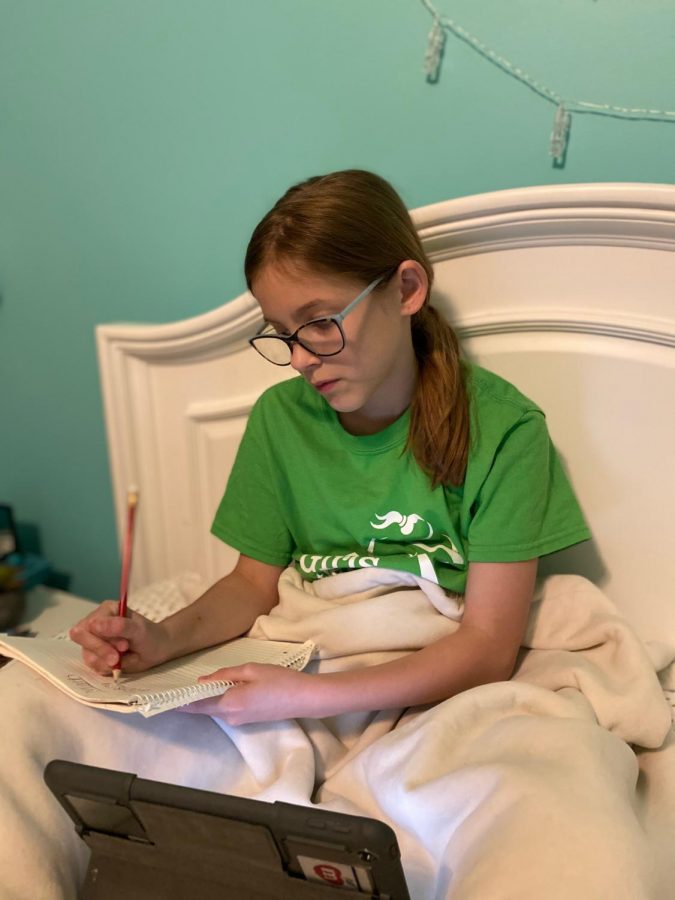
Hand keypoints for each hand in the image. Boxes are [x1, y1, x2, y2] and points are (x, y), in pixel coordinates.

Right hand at [69, 602, 170, 674]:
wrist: (157, 650)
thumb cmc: (150, 635)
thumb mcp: (139, 630)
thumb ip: (119, 626)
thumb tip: (94, 624)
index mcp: (106, 611)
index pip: (88, 625)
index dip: (101, 639)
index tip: (123, 646)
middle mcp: (96, 624)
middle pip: (82, 638)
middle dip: (102, 651)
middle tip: (119, 658)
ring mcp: (94, 641)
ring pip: (88, 656)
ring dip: (108, 662)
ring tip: (127, 658)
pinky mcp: (96, 656)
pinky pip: (94, 667)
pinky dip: (109, 668)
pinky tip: (122, 663)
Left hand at [177, 664, 316, 724]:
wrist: (304, 699)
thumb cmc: (279, 680)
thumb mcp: (251, 670)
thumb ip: (225, 675)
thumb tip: (202, 681)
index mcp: (229, 704)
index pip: (196, 706)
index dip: (178, 703)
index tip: (161, 699)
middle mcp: (230, 717)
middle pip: (203, 708)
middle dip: (189, 699)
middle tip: (172, 685)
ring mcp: (239, 720)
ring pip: (214, 708)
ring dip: (204, 698)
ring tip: (190, 683)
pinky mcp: (247, 719)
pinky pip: (225, 709)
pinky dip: (217, 700)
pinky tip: (215, 687)